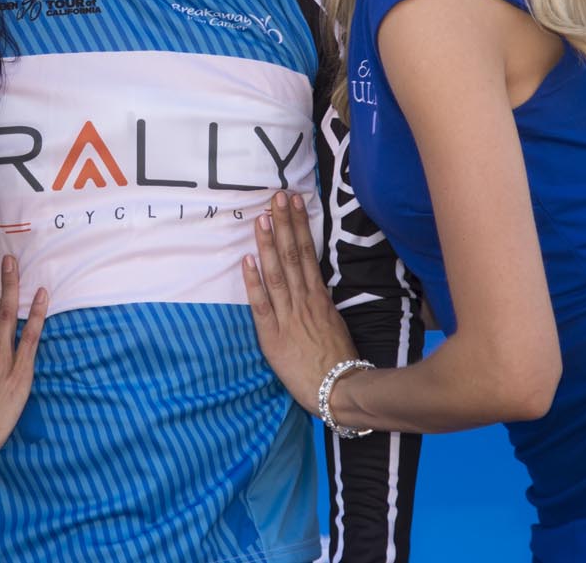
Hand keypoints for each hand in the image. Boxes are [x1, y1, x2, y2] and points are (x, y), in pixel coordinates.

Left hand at [241, 191, 361, 414]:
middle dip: (284, 224)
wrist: (338, 389)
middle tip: (277, 196)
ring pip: (277, 273)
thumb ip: (320, 301)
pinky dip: (254, 282)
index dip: (299, 226)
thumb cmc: (338, 359)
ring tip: (261, 218)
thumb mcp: (334, 322)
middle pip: (293, 255)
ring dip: (268, 244)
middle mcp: (305, 301)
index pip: (307, 253)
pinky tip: (247, 260)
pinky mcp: (273, 336)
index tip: (294, 202)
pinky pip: (262, 305)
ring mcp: (289, 316)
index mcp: (319, 297)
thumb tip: (311, 280)